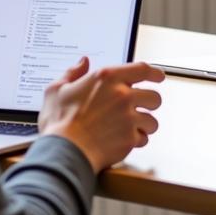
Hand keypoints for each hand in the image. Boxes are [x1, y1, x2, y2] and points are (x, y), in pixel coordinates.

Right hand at [38, 57, 164, 172]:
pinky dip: (137, 140)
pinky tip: (125, 140)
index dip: (154, 73)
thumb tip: (82, 62)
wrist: (63, 152)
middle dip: (150, 103)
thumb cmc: (59, 122)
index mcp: (107, 78)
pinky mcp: (130, 138)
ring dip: (145, 124)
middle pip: (154, 97)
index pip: (142, 69)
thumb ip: (72, 73)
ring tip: (133, 127)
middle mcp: (122, 95)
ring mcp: (128, 118)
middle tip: (141, 108)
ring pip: (152, 120)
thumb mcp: (56, 90)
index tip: (158, 77)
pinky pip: (144, 138)